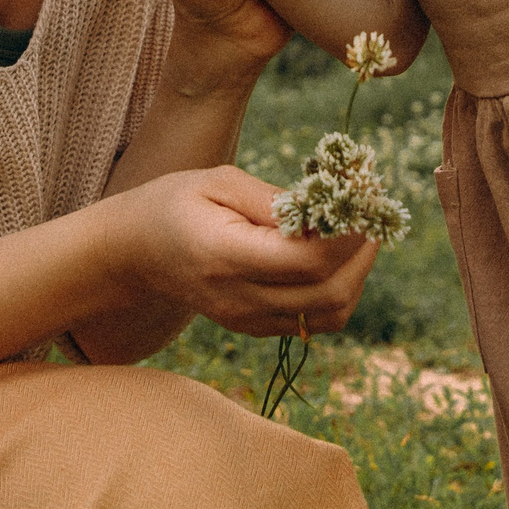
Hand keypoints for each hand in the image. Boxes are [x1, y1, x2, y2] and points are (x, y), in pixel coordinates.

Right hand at [117, 165, 378, 336]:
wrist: (136, 253)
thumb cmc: (176, 203)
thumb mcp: (217, 181)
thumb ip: (272, 200)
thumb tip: (327, 212)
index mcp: (225, 256)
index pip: (306, 262)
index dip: (346, 235)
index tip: (362, 200)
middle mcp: (238, 298)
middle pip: (328, 294)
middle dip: (363, 254)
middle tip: (373, 214)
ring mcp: (247, 320)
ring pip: (329, 315)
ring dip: (357, 276)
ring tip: (359, 234)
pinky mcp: (255, 327)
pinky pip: (314, 320)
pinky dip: (338, 289)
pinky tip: (334, 254)